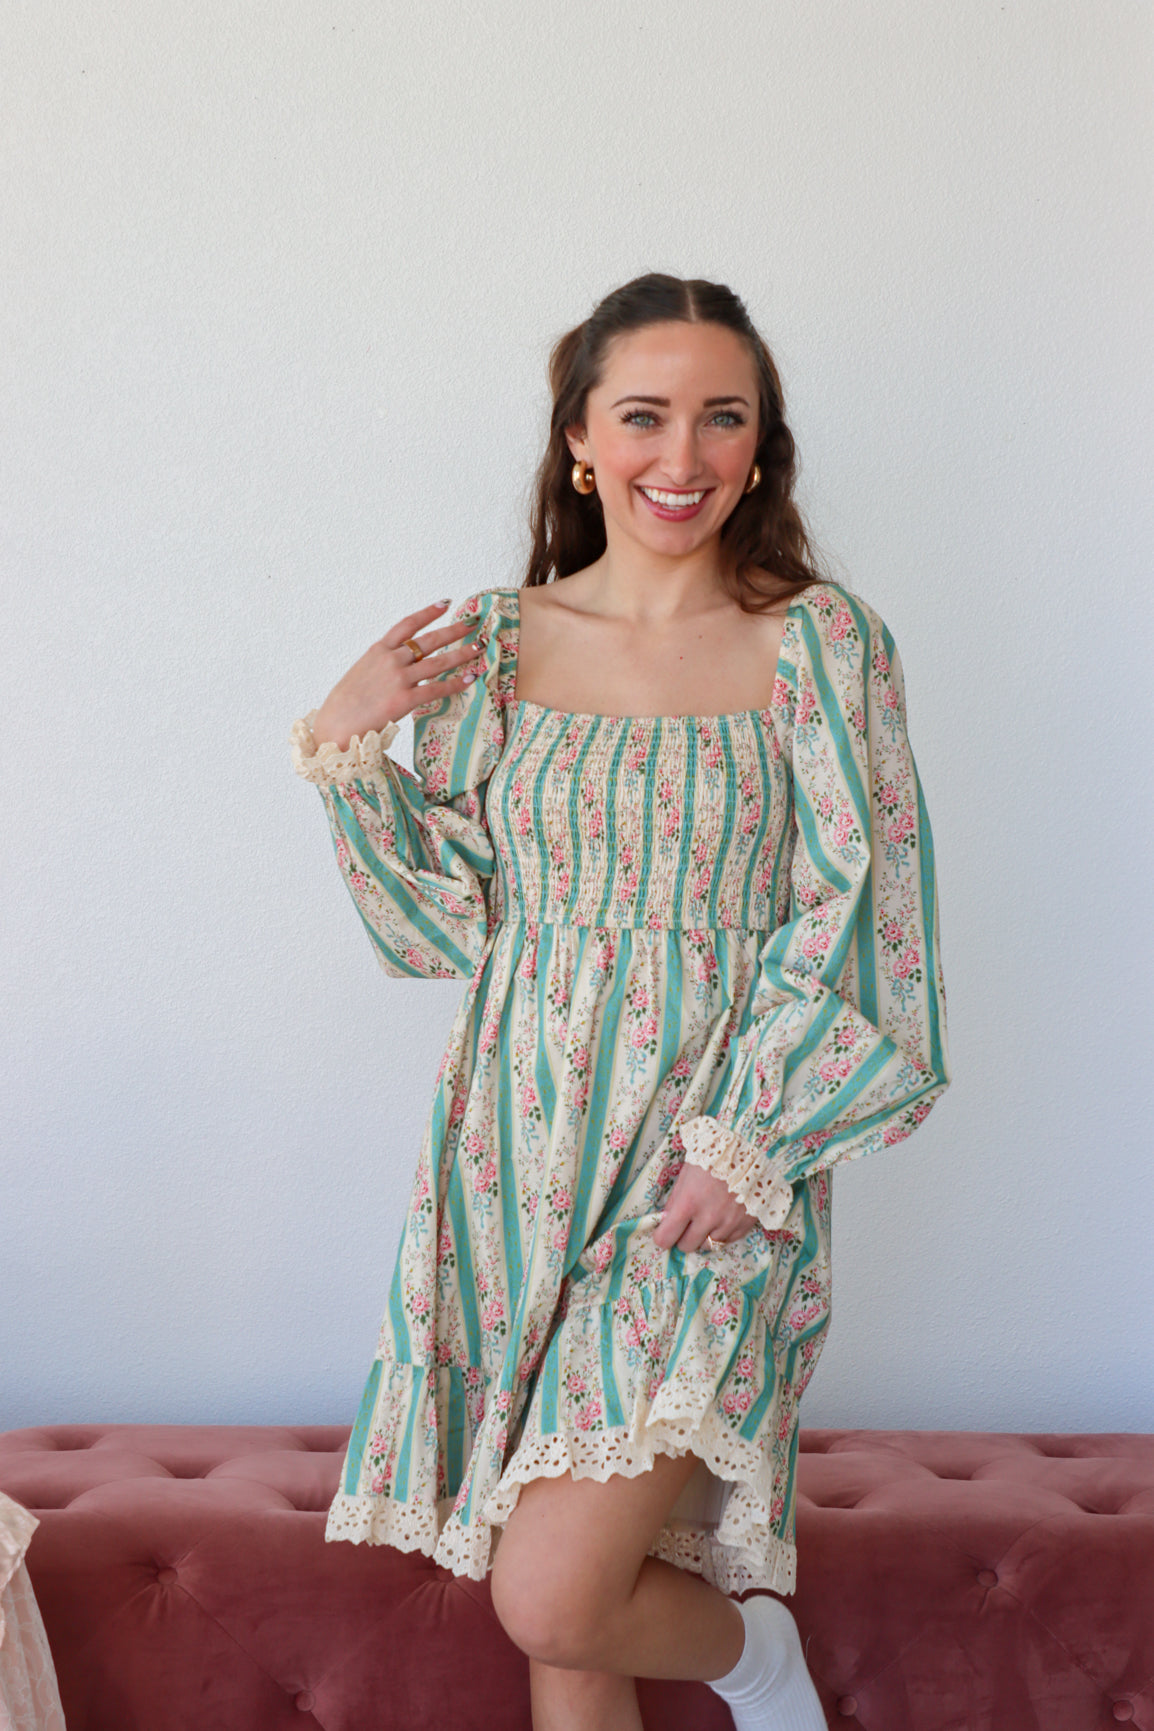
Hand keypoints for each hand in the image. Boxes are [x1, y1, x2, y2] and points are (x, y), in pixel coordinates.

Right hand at [311, 601, 483, 750]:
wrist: (335, 728)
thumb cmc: (344, 705)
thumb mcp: (360, 673)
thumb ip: (380, 665)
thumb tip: (397, 663)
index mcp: (377, 650)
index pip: (407, 624)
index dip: (428, 612)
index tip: (445, 603)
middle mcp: (390, 659)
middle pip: (429, 640)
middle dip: (454, 630)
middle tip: (473, 623)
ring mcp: (398, 679)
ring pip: (438, 662)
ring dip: (462, 654)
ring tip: (479, 647)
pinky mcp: (405, 700)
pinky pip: (437, 688)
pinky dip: (456, 683)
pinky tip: (470, 678)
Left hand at [651, 1161, 759, 1253]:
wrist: (751, 1149)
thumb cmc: (713, 1156)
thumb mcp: (687, 1173)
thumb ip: (676, 1200)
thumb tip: (666, 1219)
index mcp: (689, 1203)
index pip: (666, 1237)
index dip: (662, 1237)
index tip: (663, 1232)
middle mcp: (708, 1218)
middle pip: (687, 1246)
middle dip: (682, 1237)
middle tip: (685, 1225)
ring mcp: (728, 1224)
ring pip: (708, 1246)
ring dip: (703, 1236)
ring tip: (706, 1218)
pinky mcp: (745, 1225)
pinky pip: (727, 1241)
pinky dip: (721, 1234)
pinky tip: (721, 1219)